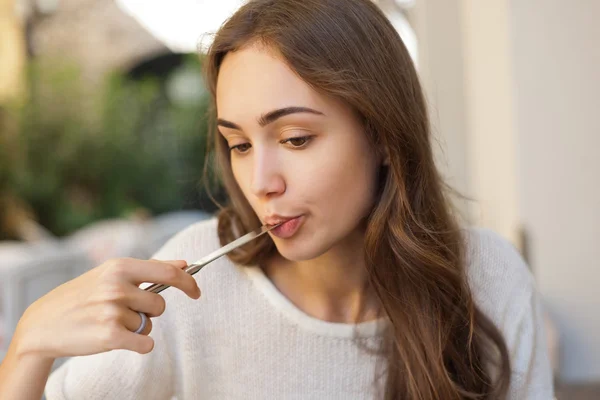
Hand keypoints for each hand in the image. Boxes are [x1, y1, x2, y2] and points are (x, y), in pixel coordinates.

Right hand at [13, 258, 199, 360]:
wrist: (43, 323)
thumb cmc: (82, 296)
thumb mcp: (111, 273)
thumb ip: (150, 269)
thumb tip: (184, 263)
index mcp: (119, 266)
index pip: (168, 271)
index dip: (188, 282)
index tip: (196, 292)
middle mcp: (116, 286)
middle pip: (159, 304)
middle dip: (148, 311)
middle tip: (122, 311)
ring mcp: (112, 311)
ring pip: (148, 324)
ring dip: (135, 327)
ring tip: (109, 321)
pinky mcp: (109, 336)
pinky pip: (145, 343)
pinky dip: (138, 345)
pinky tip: (117, 339)